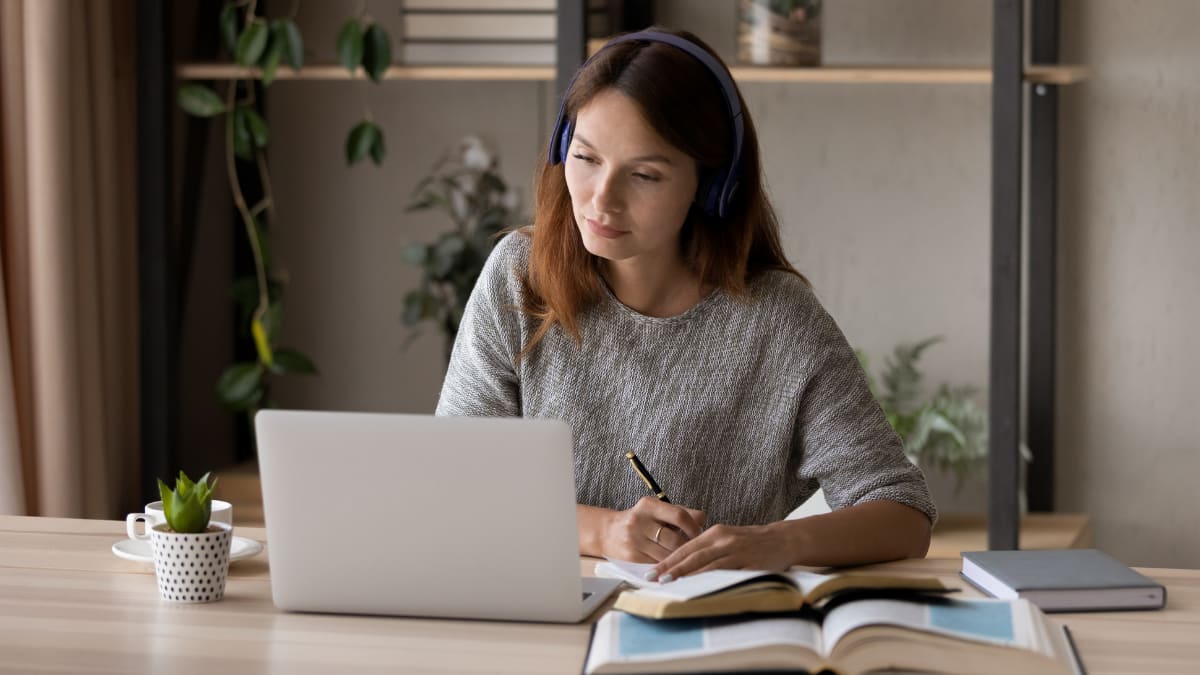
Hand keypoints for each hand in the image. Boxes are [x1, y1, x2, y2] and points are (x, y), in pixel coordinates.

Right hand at [600, 497, 705, 562]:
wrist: (608, 532)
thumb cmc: (640, 521)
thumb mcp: (657, 510)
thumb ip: (681, 512)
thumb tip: (704, 519)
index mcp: (649, 505)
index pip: (679, 515)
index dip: (694, 527)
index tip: (700, 535)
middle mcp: (639, 521)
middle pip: (675, 540)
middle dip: (689, 547)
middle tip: (697, 551)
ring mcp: (634, 540)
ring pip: (667, 555)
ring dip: (680, 560)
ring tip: (688, 560)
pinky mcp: (631, 557)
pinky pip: (657, 565)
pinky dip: (669, 567)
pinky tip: (675, 567)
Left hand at [648, 522, 796, 581]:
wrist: (783, 539)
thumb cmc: (752, 542)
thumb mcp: (728, 539)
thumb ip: (708, 549)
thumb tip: (684, 566)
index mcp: (715, 533)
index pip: (685, 548)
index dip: (667, 560)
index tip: (651, 571)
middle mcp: (723, 539)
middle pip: (691, 555)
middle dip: (670, 568)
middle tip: (652, 579)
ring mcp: (735, 550)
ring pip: (706, 564)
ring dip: (686, 575)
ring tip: (668, 584)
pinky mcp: (747, 562)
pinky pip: (725, 572)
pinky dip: (709, 580)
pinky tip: (698, 588)